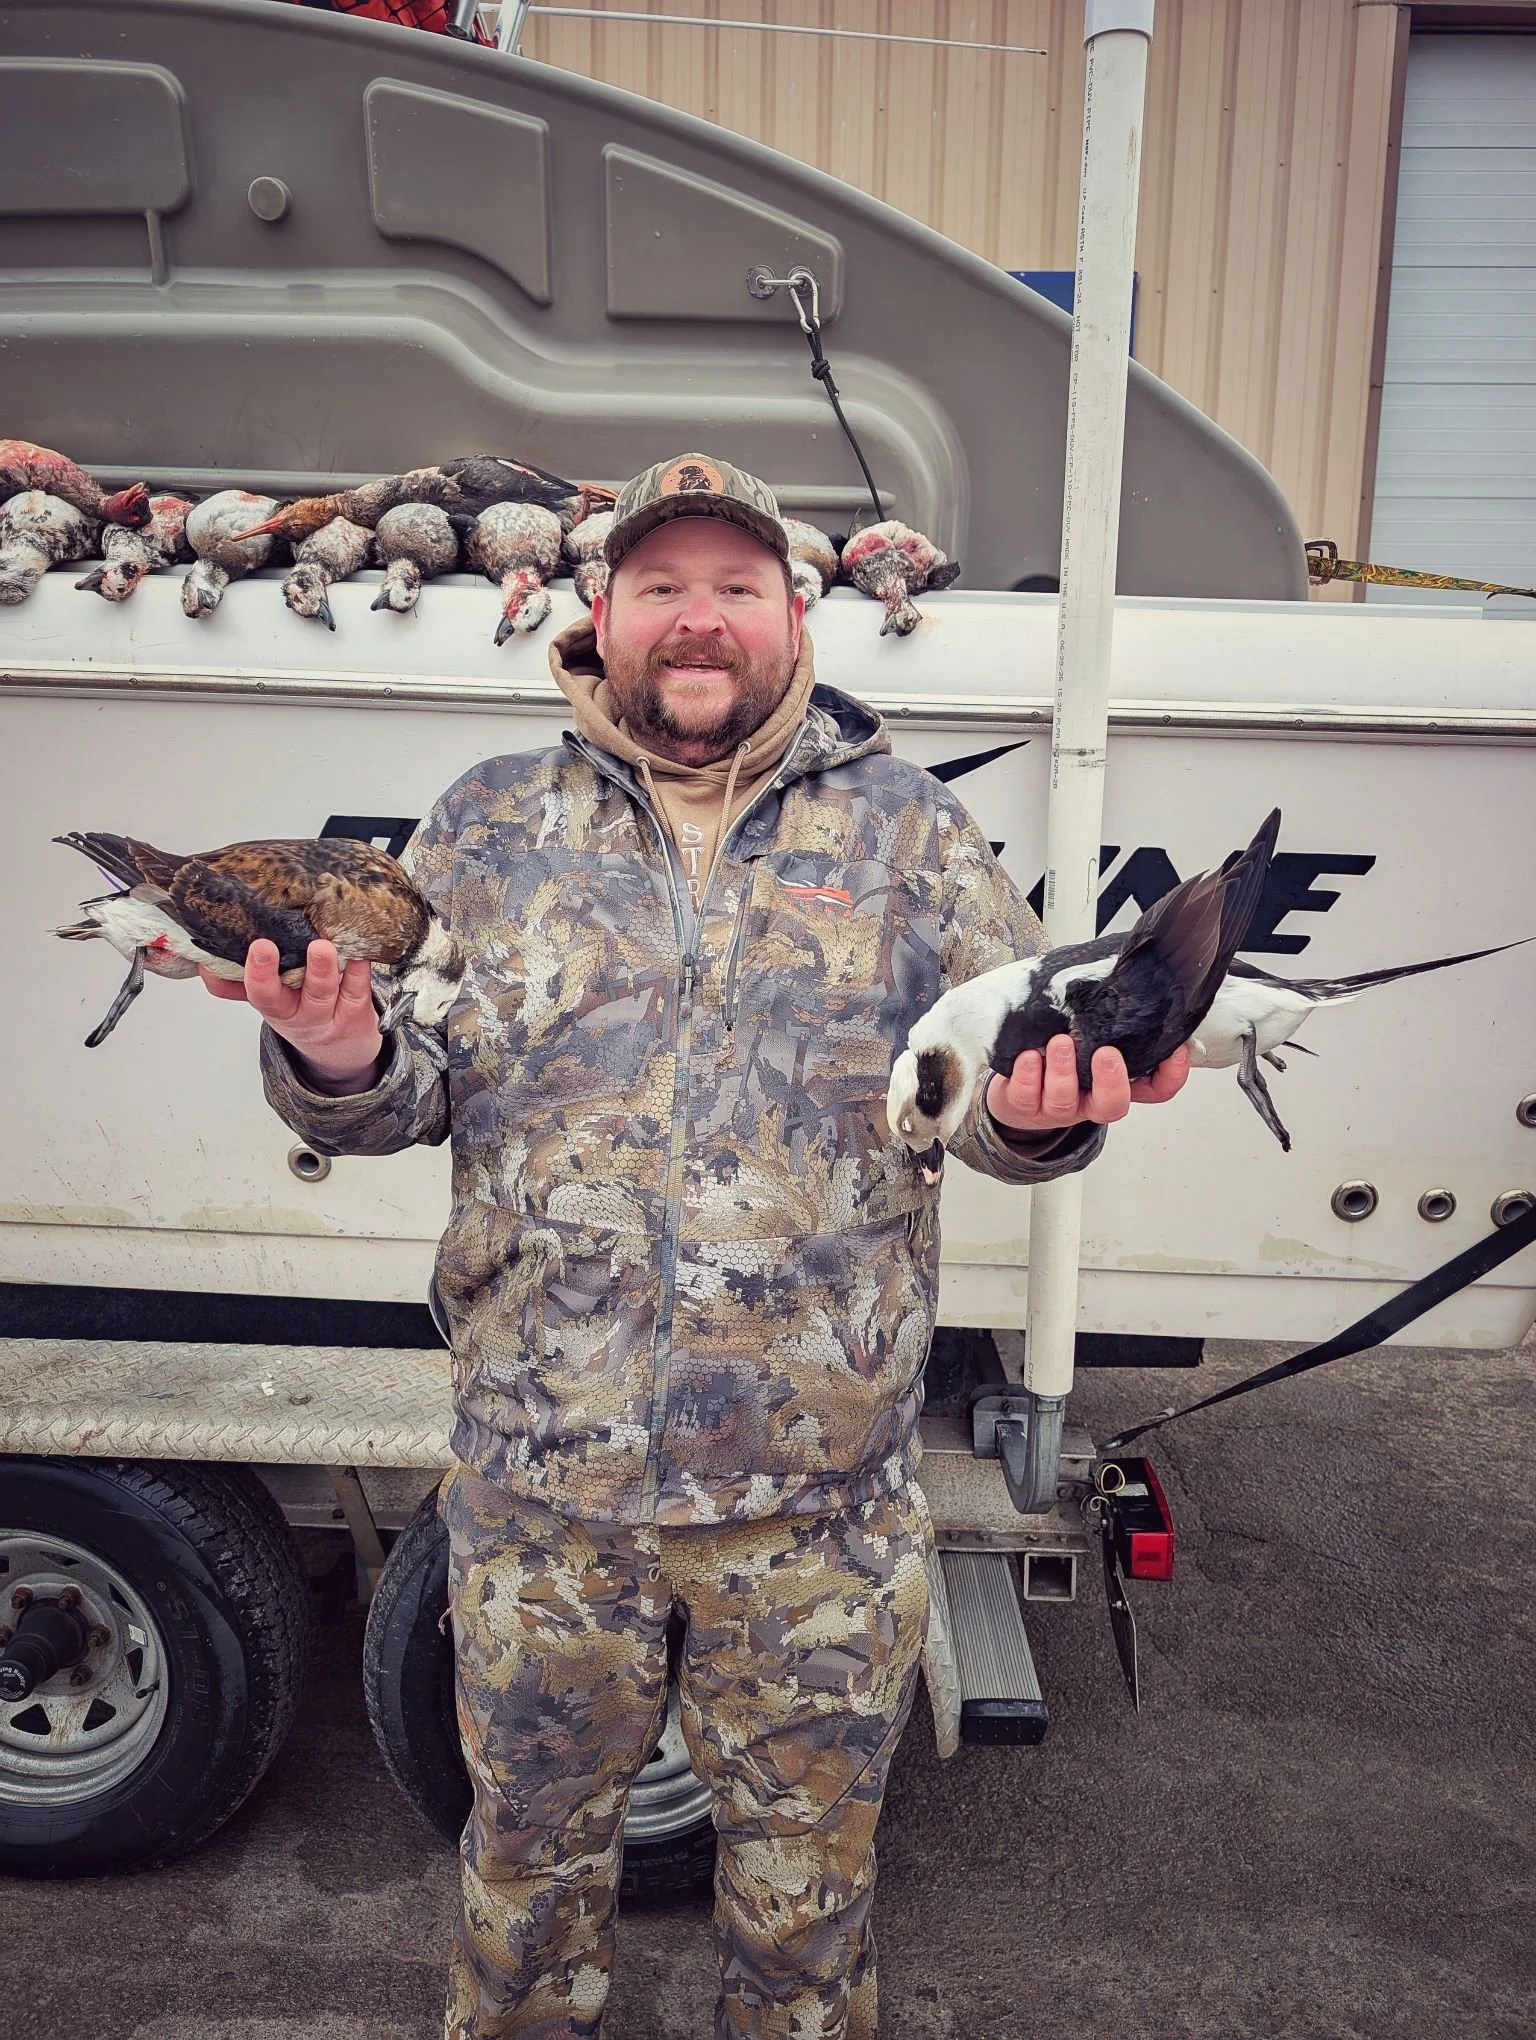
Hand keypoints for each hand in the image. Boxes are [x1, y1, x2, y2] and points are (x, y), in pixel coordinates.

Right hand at [201, 938, 382, 1092]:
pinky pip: (358, 988)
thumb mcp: (270, 1002)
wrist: (343, 1049)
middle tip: (263, 946)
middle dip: (268, 973)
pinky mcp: (358, 1008)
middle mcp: (298, 1013)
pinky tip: (357, 951)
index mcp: (274, 1007)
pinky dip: (358, 969)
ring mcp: (328, 1012)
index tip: (246, 949)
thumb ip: (236, 985)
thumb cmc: (302, 1011)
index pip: (255, 994)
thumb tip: (203, 963)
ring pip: (320, 992)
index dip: (249, 974)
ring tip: (318, 947)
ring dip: (318, 969)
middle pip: (279, 997)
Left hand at [986, 1034, 1189, 1133]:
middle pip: (1113, 1105)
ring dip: (1064, 1070)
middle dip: (1111, 1081)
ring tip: (1059, 1042)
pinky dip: (1029, 1077)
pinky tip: (1029, 1057)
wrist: (1012, 1084)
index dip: (1170, 1076)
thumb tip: (1129, 972)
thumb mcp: (1089, 1032)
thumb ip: (1110, 1015)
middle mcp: (1088, 1099)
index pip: (1154, 1089)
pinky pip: (1026, 1098)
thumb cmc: (1056, 1051)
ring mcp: (1057, 1106)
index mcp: (1113, 1082)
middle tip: (1106, 1053)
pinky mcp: (1024, 1105)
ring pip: (1065, 1100)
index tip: (1177, 1051)